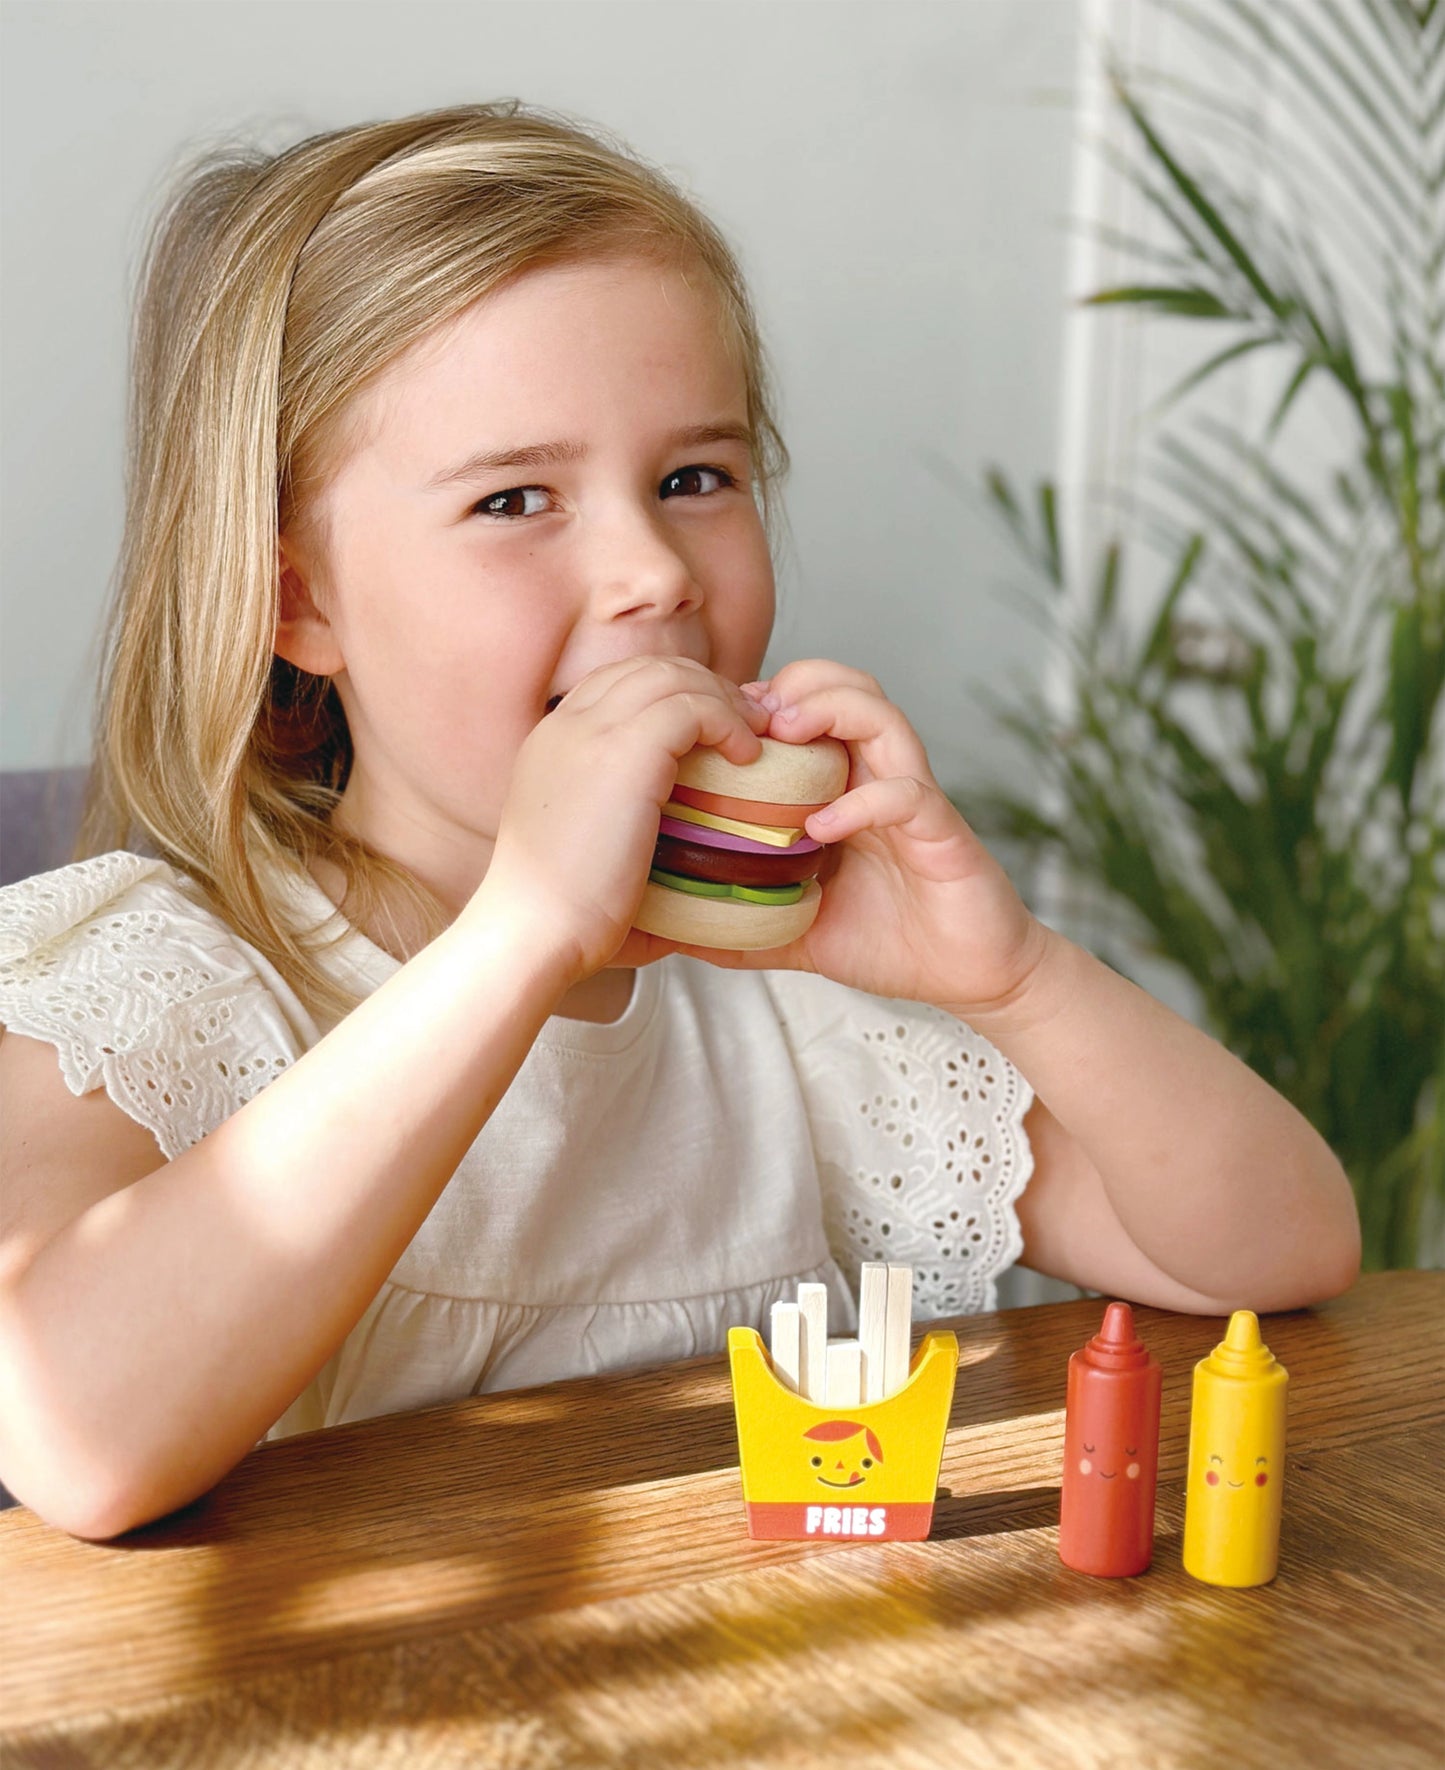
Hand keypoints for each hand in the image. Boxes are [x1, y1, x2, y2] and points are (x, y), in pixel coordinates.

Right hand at [477, 658, 771, 984]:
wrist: (531, 932)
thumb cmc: (560, 920)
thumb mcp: (584, 856)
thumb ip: (622, 840)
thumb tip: (685, 876)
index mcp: (551, 744)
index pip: (618, 683)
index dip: (673, 693)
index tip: (713, 727)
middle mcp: (566, 725)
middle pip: (648, 668)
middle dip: (705, 686)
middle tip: (748, 724)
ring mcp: (592, 732)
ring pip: (674, 677)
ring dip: (724, 700)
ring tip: (755, 736)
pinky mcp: (624, 751)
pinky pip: (692, 706)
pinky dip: (727, 722)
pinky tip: (747, 757)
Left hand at [677, 659, 1049, 1016]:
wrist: (967, 979)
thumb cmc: (890, 942)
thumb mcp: (796, 932)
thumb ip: (742, 925)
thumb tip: (673, 934)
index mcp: (848, 790)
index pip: (811, 711)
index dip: (763, 700)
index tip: (717, 720)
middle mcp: (882, 781)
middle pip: (851, 689)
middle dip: (798, 684)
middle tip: (749, 713)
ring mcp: (915, 803)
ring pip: (883, 718)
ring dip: (832, 711)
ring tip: (784, 736)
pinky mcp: (944, 835)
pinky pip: (908, 795)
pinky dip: (862, 801)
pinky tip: (821, 829)